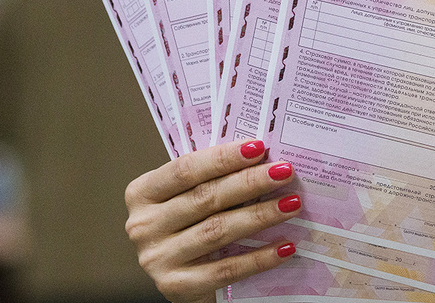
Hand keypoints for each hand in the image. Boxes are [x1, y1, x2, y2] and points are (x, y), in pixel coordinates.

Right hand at [124, 139, 301, 302]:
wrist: (180, 279)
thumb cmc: (187, 226)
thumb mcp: (186, 198)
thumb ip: (210, 179)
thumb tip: (262, 156)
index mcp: (142, 194)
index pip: (185, 169)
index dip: (223, 157)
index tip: (259, 147)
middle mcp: (144, 225)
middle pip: (205, 198)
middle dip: (250, 182)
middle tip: (284, 172)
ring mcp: (158, 258)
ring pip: (218, 231)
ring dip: (260, 215)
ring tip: (291, 204)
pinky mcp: (176, 286)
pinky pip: (226, 269)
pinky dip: (259, 258)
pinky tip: (285, 245)